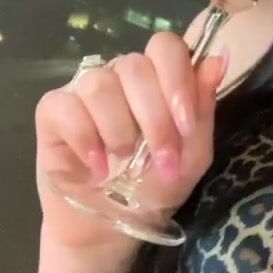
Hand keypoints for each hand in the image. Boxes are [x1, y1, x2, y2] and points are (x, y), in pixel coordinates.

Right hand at [34, 32, 228, 249]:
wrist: (111, 226)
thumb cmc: (155, 187)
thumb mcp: (192, 155)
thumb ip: (203, 107)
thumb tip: (219, 58)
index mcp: (158, 78)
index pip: (165, 47)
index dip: (177, 79)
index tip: (186, 125)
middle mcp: (121, 77)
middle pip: (135, 66)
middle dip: (154, 118)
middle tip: (161, 159)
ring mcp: (85, 91)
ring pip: (100, 84)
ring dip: (119, 129)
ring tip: (123, 161)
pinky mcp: (52, 112)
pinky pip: (65, 106)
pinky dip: (85, 138)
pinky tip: (96, 166)